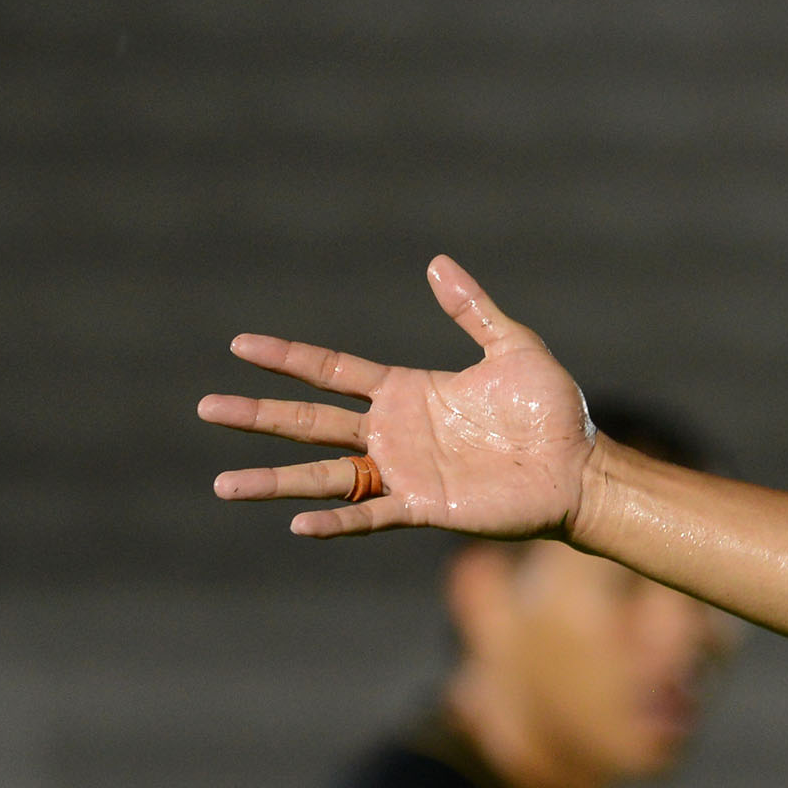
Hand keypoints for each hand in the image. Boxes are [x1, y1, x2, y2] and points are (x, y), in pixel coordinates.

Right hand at [199, 256, 598, 540]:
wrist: (582, 469)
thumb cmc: (553, 413)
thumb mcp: (514, 348)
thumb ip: (473, 310)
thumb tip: (436, 263)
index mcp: (407, 391)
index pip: (331, 371)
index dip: (287, 358)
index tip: (239, 345)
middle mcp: (396, 432)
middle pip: (311, 422)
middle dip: (258, 415)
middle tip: (205, 408)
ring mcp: (406, 472)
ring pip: (324, 476)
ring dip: (274, 480)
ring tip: (224, 483)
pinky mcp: (426, 507)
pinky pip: (370, 515)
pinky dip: (335, 521)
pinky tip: (298, 524)